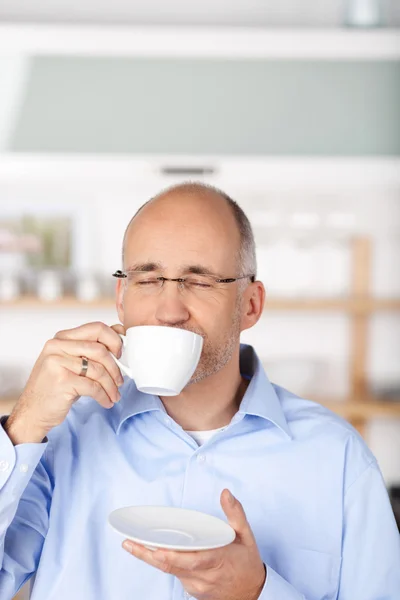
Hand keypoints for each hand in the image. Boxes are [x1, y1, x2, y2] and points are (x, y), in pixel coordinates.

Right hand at [5, 322, 123, 443]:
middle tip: (120, 380)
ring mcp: (57, 363)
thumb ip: (91, 346)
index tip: (120, 354)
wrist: (33, 411)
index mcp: (62, 337)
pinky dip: (104, 396)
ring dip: (111, 385)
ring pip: (98, 370)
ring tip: (114, 394)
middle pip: (100, 349)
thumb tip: (120, 331)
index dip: (114, 340)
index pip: (96, 328)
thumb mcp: (72, 361)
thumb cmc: (56, 386)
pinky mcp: (61, 381)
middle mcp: (57, 346)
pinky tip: (106, 401)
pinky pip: (93, 386)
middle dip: (115, 367)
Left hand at [122, 489, 265, 599]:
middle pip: (171, 566)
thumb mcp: (246, 535)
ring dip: (151, 559)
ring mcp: (196, 586)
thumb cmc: (248, 563)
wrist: (254, 594)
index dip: (170, 555)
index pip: (190, 559)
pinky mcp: (192, 591)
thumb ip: (235, 513)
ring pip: (170, 571)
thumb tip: (225, 493)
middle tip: (129, 543)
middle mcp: (204, 576)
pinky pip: (175, 575)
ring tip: (132, 545)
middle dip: (148, 555)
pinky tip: (151, 552)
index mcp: (217, 560)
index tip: (155, 547)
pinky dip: (164, 563)